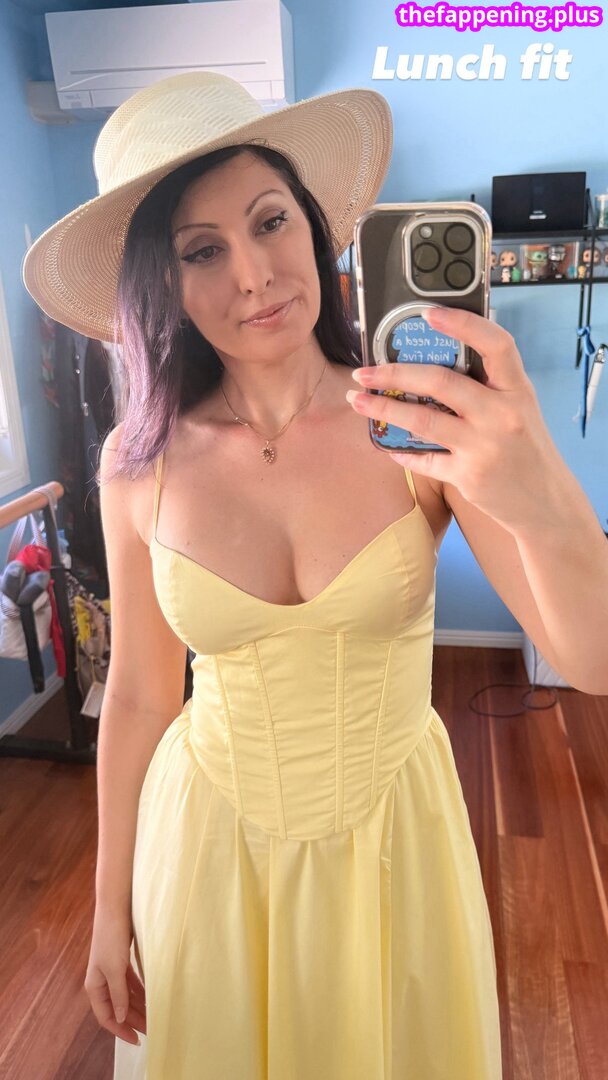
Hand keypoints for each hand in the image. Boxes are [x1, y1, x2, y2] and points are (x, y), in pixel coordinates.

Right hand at [84, 907, 145, 1045]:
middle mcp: (102, 980)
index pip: (106, 1016)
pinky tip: (151, 996)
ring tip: (154, 1015)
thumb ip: (118, 994)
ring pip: (125, 996)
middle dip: (133, 1019)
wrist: (115, 907)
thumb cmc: (112, 937)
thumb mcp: (115, 968)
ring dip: (138, 1006)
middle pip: (117, 1008)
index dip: (120, 1030)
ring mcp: (111, 970)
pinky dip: (139, 991)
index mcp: (95, 985)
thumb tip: (119, 1018)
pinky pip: (130, 983)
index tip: (137, 1039)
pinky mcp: (120, 960)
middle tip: (152, 1028)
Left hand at [347, 306, 564, 533]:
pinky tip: (385, 446)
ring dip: (383, 409)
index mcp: (517, 390)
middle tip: (364, 372)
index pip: (496, 344)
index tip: (427, 314)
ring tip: (357, 401)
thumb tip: (438, 361)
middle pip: (440, 382)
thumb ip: (490, 387)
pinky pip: (424, 459)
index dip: (462, 324)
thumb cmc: (527, 450)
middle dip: (394, 374)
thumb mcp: (520, 410)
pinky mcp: (468, 477)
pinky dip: (400, 452)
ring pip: (422, 420)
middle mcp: (502, 415)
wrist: (547, 504)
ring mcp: (484, 447)